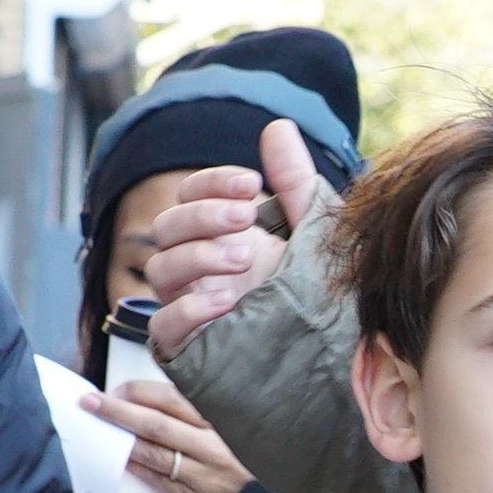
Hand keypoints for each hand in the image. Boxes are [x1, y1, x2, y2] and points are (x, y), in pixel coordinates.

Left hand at [83, 377, 248, 492]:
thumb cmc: (243, 461)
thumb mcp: (232, 428)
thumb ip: (197, 414)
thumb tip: (151, 398)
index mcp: (219, 422)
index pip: (173, 399)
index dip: (141, 392)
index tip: (117, 389)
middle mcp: (210, 447)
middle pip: (156, 425)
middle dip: (119, 412)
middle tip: (91, 403)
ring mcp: (201, 475)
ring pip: (153, 455)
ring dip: (121, 441)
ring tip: (97, 430)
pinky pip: (157, 482)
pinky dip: (135, 469)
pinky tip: (117, 459)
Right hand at [144, 120, 330, 350]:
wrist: (332, 366)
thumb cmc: (320, 300)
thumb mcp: (314, 235)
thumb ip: (295, 183)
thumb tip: (277, 126)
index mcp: (221, 236)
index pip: (190, 195)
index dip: (212, 183)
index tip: (252, 184)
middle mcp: (198, 268)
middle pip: (168, 227)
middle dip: (203, 216)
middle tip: (245, 218)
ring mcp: (188, 307)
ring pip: (161, 269)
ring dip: (200, 256)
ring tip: (245, 259)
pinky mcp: (187, 350)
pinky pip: (163, 325)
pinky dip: (189, 308)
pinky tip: (226, 300)